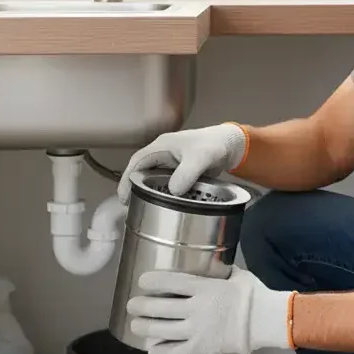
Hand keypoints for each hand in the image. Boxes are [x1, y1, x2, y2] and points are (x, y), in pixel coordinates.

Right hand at [116, 123, 248, 204]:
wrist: (230, 146)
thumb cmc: (215, 144)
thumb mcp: (201, 157)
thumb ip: (187, 173)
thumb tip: (174, 191)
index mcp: (162, 147)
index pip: (137, 162)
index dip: (127, 179)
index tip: (124, 196)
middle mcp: (163, 155)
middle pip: (142, 173)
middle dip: (134, 189)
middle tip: (130, 207)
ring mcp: (171, 165)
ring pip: (154, 180)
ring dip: (148, 192)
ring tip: (142, 209)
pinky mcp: (180, 174)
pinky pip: (166, 185)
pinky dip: (163, 195)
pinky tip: (163, 206)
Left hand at [125, 266, 294, 353]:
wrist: (266, 321)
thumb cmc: (254, 295)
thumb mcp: (237, 275)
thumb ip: (221, 270)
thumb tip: (215, 260)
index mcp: (203, 288)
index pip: (170, 282)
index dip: (152, 281)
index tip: (141, 281)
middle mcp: (195, 309)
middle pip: (159, 307)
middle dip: (140, 306)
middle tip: (132, 305)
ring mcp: (196, 330)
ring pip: (160, 330)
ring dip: (144, 327)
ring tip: (136, 324)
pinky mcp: (199, 348)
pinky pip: (174, 352)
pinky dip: (159, 352)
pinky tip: (151, 350)